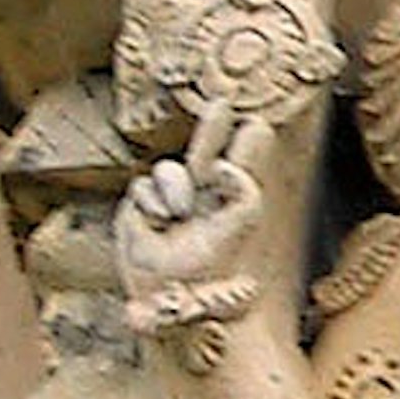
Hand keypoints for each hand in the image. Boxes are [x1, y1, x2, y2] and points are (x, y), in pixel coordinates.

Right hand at [116, 96, 271, 318]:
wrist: (172, 296)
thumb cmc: (213, 266)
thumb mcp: (241, 227)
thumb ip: (244, 191)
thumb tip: (224, 166)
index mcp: (229, 201)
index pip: (240, 163)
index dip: (247, 141)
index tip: (258, 122)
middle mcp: (201, 197)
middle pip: (207, 150)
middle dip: (213, 126)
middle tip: (224, 102)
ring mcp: (170, 201)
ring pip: (169, 170)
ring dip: (175, 189)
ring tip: (180, 215)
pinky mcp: (141, 208)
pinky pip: (143, 188)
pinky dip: (151, 204)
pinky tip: (157, 224)